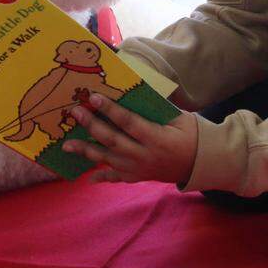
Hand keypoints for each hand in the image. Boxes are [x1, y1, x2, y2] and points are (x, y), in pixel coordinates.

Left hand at [62, 94, 197, 184]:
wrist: (200, 163)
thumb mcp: (180, 117)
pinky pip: (116, 177)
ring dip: (86, 151)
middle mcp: (144, 155)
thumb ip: (158, 107)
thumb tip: (134, 90)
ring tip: (67, 145)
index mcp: (156, 137)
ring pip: (108, 159)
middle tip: (75, 112)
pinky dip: (102, 177)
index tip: (94, 97)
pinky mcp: (137, 177)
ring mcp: (139, 169)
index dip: (110, 110)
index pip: (129, 122)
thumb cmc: (191, 134)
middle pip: (112, 140)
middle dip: (91, 126)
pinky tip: (88, 177)